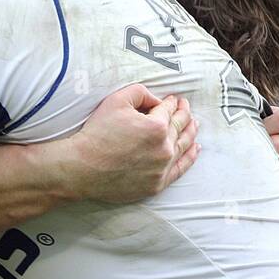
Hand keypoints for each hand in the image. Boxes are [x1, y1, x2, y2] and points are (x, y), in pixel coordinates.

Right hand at [65, 86, 198, 202]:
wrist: (82, 169)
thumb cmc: (97, 134)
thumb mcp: (116, 100)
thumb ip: (141, 93)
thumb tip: (157, 100)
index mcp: (157, 126)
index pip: (168, 110)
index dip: (171, 102)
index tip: (172, 99)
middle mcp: (164, 148)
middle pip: (180, 127)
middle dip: (184, 114)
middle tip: (185, 107)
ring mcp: (162, 168)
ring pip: (183, 146)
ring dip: (190, 132)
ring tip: (194, 124)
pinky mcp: (156, 185)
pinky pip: (180, 170)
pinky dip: (190, 158)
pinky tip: (195, 149)